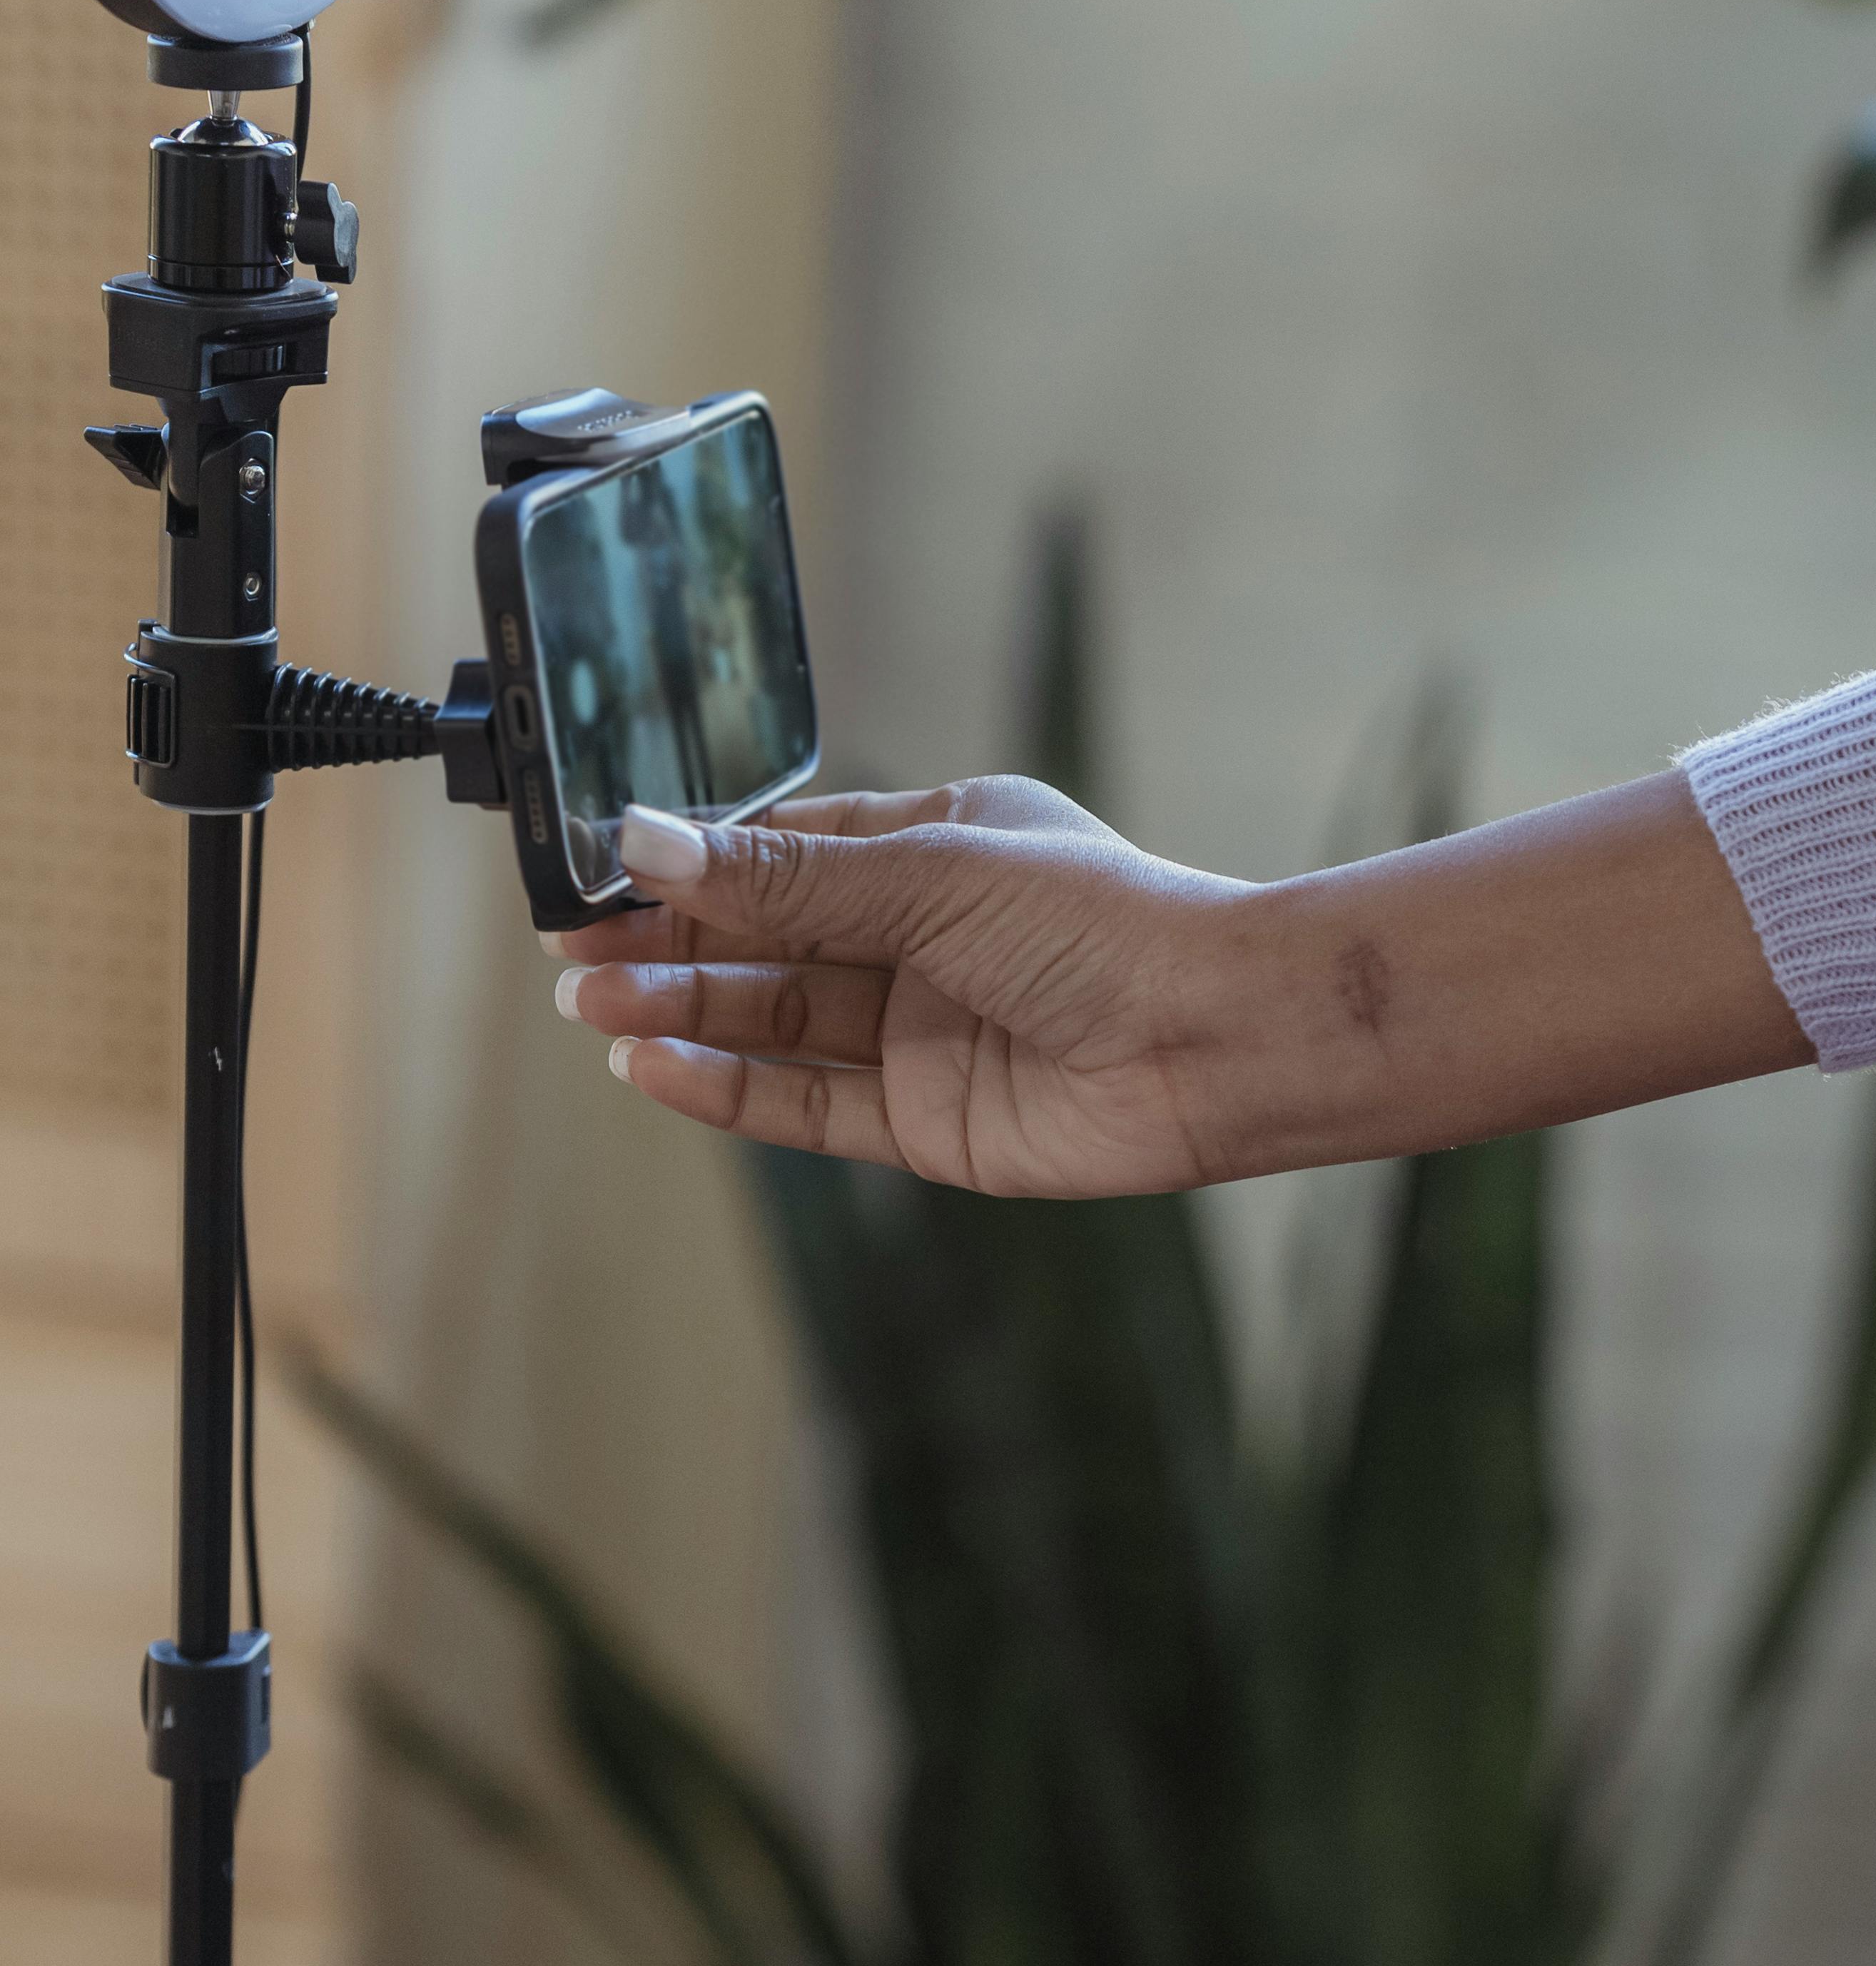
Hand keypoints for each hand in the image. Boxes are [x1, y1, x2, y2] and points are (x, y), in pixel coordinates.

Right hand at [548, 768, 1806, 1193]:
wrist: (1216, 1038)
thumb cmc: (1105, 926)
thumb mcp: (932, 877)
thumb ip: (787, 879)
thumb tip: (648, 844)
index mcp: (935, 848)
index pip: (782, 851)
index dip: (689, 865)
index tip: (594, 871)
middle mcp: (923, 940)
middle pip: (765, 943)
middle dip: (667, 945)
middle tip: (568, 954)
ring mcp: (923, 1033)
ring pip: (774, 1024)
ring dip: (680, 1013)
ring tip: (591, 1009)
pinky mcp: (928, 1122)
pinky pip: (807, 1105)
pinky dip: (730, 1086)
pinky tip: (655, 1066)